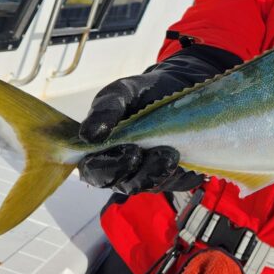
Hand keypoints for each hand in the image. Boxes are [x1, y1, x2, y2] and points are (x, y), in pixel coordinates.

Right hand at [77, 52, 227, 193]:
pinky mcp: (174, 177)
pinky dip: (182, 172)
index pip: (95, 171)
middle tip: (158, 153)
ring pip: (152, 185)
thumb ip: (104, 108)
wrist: (178, 87)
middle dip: (142, 173)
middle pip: (125, 185)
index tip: (130, 152)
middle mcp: (122, 169)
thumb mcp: (121, 92)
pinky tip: (185, 157)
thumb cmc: (141, 93)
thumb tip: (88, 135)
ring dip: (162, 172)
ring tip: (173, 153)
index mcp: (100, 152)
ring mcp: (149, 175)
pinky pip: (178, 182)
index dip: (110, 167)